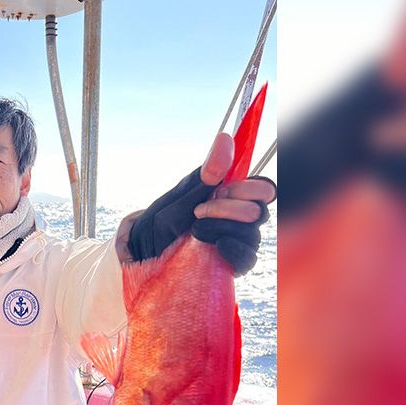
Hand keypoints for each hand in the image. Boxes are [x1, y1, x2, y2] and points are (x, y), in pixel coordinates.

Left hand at [122, 133, 274, 274]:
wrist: (141, 253)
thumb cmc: (161, 221)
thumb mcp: (181, 195)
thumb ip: (207, 173)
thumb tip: (225, 138)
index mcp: (231, 197)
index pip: (263, 189)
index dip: (251, 189)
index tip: (220, 190)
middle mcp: (239, 219)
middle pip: (259, 211)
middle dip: (229, 209)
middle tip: (198, 211)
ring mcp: (236, 242)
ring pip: (252, 234)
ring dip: (223, 228)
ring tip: (195, 230)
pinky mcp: (230, 265)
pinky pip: (248, 259)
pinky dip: (236, 251)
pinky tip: (218, 246)